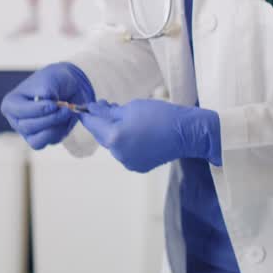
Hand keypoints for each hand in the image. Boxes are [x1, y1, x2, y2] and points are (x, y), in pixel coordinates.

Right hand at [0, 62, 94, 149]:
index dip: (38, 110)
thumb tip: (49, 102)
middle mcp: (16, 121)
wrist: (67, 87)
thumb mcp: (49, 79)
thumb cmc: (53, 81)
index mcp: (11, 104)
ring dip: (56, 127)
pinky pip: (51, 141)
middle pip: (28, 127)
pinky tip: (66, 119)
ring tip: (67, 113)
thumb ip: (46, 90)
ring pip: (39, 140)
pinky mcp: (42, 140)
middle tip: (66, 108)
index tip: (54, 104)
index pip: (20, 112)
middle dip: (50, 118)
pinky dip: (61, 131)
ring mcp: (28, 133)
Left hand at [78, 99, 222, 172]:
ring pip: (113, 144)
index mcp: (114, 138)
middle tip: (106, 106)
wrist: (187, 133)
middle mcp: (118, 154)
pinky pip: (125, 152)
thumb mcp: (131, 107)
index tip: (84, 106)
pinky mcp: (138, 166)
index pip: (92, 124)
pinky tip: (134, 131)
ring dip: (114, 131)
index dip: (87, 114)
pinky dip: (125, 141)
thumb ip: (109, 112)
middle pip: (102, 136)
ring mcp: (128, 162)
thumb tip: (94, 111)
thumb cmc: (161, 116)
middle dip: (102, 122)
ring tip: (124, 117)